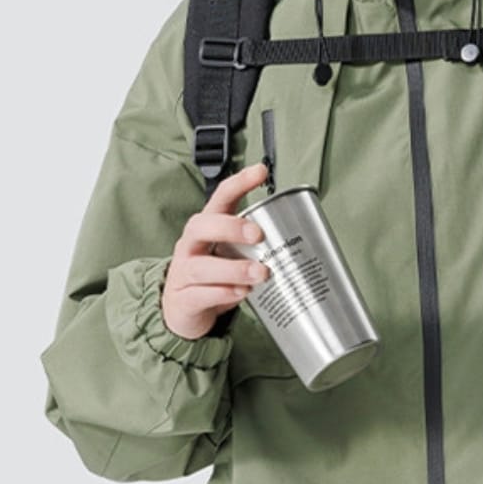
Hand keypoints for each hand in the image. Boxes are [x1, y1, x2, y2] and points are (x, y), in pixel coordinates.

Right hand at [161, 163, 271, 339]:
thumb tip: (300, 237)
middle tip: (258, 234)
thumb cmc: (213, 277)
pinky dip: (223, 294)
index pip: (220, 199)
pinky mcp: (184, 300)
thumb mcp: (232, 254)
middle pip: (201, 226)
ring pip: (202, 266)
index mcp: (206, 229)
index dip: (239, 183)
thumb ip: (255, 246)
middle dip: (230, 227)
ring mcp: (184, 273)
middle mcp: (191, 246)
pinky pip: (201, 295)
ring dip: (234, 268)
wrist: (183, 312)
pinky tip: (242, 293)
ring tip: (260, 273)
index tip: (261, 171)